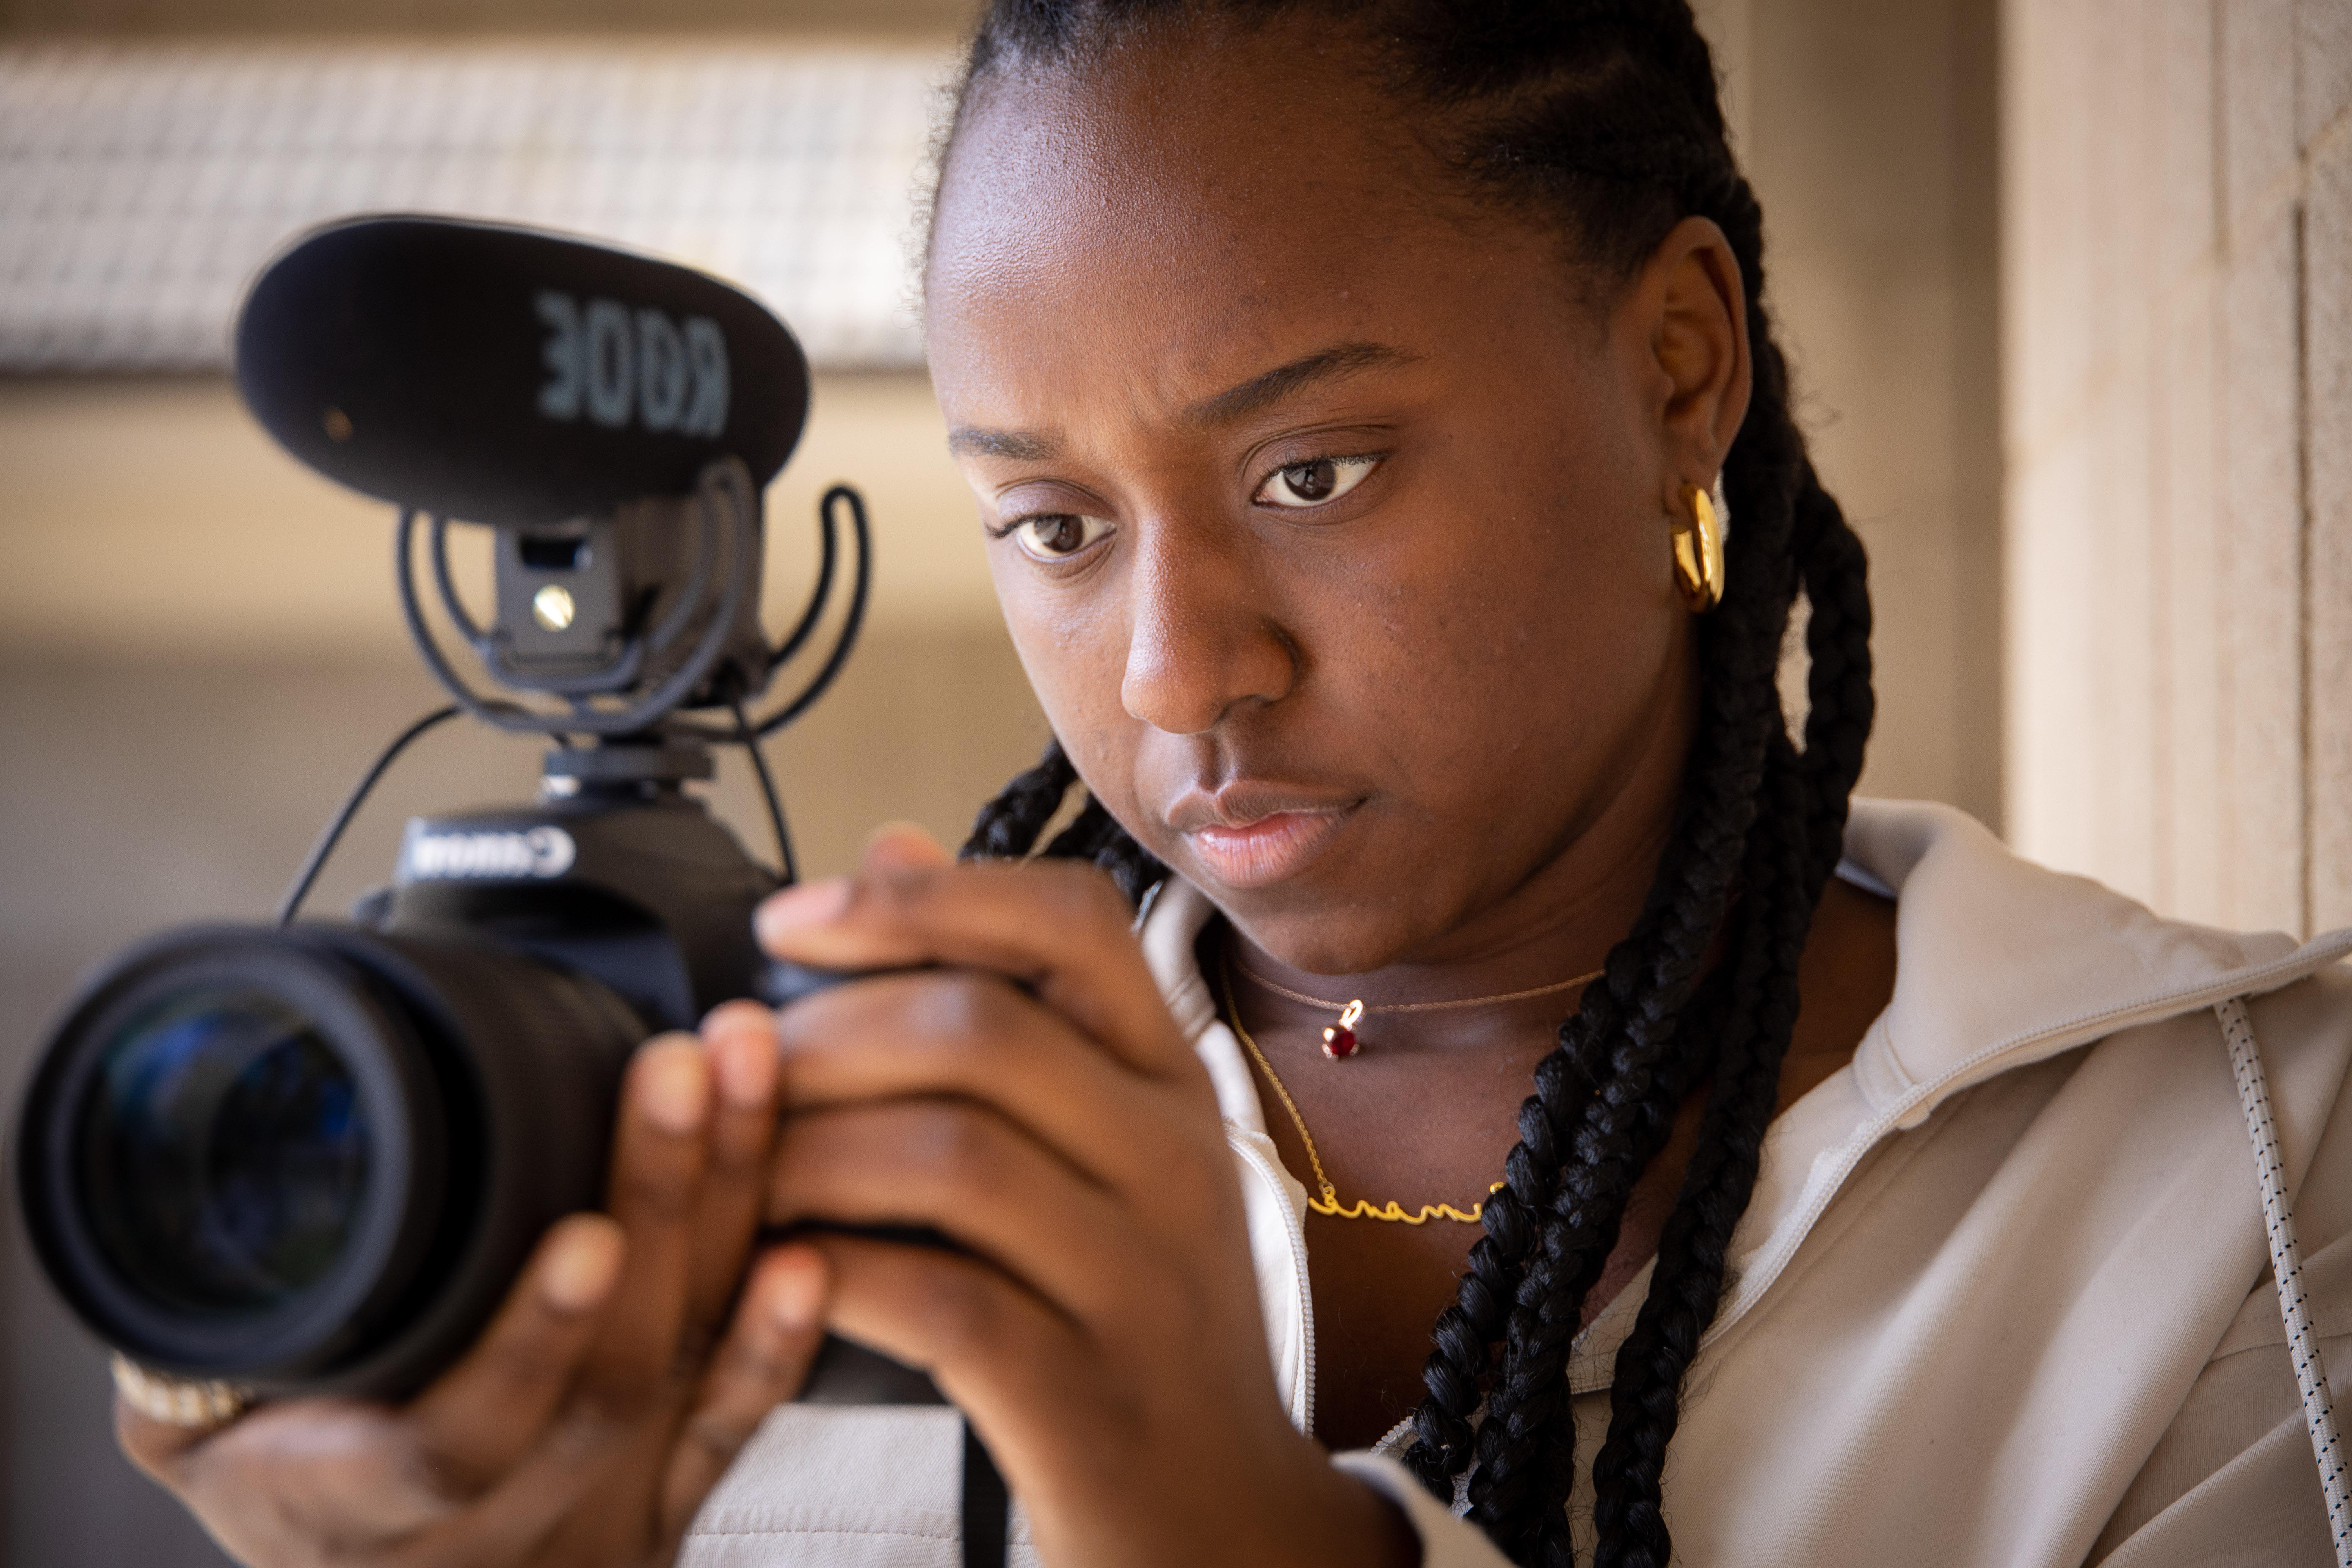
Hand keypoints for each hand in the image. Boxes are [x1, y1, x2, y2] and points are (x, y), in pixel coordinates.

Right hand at [119, 1009, 825, 1567]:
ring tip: (750, 1077)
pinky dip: (782, 1338)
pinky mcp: (668, 1507)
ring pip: (687, 1369)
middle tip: (686, 1063)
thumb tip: (180, 1226)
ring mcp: (601, 1518)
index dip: (532, 1340)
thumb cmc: (285, 1495)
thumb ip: (195, 1347)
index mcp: (369, 1508)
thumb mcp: (199, 1435)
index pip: (463, 1439)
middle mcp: (503, 1525)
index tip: (583, 1231)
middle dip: (659, 1197)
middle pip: (612, 1374)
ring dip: (727, 1210)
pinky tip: (811, 1247)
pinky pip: (737, 1426)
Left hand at [756, 829, 1415, 1567]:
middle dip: (824, 1034)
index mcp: (1172, 1081)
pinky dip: (835, 1277)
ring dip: (808, 1153)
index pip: (1068, 922)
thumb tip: (896, 843)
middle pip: (981, 1030)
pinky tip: (781, 1277)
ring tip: (740, 1174)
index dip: (918, 897)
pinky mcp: (1086, 1395)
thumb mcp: (1104, 1147)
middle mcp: (1175, 1160)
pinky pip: (940, 1300)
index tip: (791, 922)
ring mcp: (1140, 1280)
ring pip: (949, 1156)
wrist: (1226, 1520)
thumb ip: (1007, 1000)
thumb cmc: (1134, 1315)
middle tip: (735, 1072)